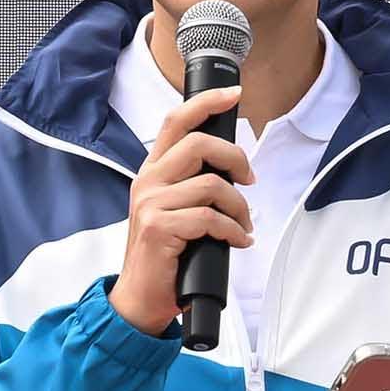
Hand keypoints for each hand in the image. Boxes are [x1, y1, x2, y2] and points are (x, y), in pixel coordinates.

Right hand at [107, 84, 249, 336]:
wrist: (140, 297)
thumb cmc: (164, 254)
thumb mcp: (174, 210)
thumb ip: (193, 185)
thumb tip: (233, 168)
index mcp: (152, 172)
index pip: (175, 122)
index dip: (205, 102)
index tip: (232, 93)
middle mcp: (148, 181)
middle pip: (199, 144)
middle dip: (236, 159)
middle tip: (249, 182)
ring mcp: (151, 204)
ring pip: (211, 185)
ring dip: (239, 208)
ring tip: (243, 226)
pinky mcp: (159, 228)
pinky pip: (210, 218)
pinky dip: (233, 231)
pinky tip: (236, 241)